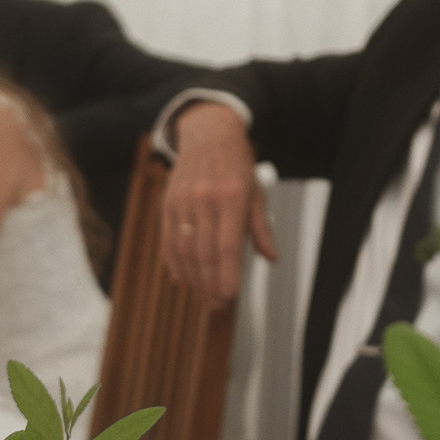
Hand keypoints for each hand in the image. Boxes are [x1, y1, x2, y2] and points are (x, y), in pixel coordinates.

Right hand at [160, 102, 274, 307]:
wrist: (208, 133)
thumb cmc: (237, 165)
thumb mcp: (256, 192)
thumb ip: (261, 227)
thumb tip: (272, 258)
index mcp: (231, 197)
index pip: (226, 245)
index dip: (226, 274)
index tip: (229, 296)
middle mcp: (204, 200)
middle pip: (204, 252)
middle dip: (210, 283)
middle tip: (217, 305)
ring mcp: (183, 201)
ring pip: (184, 250)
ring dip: (193, 278)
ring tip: (203, 296)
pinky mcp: (168, 203)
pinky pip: (168, 239)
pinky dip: (174, 262)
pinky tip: (182, 280)